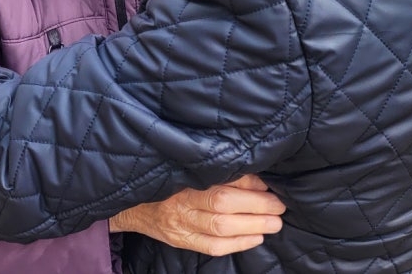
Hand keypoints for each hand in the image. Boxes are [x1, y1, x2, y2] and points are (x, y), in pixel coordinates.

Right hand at [109, 174, 284, 255]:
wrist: (132, 201)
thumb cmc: (166, 177)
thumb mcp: (185, 165)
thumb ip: (214, 167)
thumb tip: (252, 170)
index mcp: (184, 174)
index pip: (220, 177)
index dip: (247, 181)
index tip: (268, 183)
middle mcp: (181, 198)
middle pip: (222, 203)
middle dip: (256, 205)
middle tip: (279, 206)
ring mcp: (180, 222)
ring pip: (219, 227)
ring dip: (251, 225)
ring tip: (275, 222)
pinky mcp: (180, 240)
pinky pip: (212, 247)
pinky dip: (237, 244)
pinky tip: (256, 238)